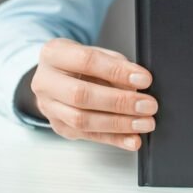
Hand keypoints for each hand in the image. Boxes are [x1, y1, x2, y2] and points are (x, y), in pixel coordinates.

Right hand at [31, 38, 156, 150]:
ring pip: (82, 120)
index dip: (117, 71)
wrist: (57, 76)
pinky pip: (88, 137)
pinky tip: (132, 140)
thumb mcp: (96, 52)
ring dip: (119, 124)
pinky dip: (114, 139)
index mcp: (54, 54)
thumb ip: (115, 64)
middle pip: (81, 95)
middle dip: (119, 102)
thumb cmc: (79, 62)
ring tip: (144, 123)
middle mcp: (45, 82)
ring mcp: (49, 108)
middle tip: (147, 105)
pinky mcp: (59, 127)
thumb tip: (138, 83)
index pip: (87, 61)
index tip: (144, 79)